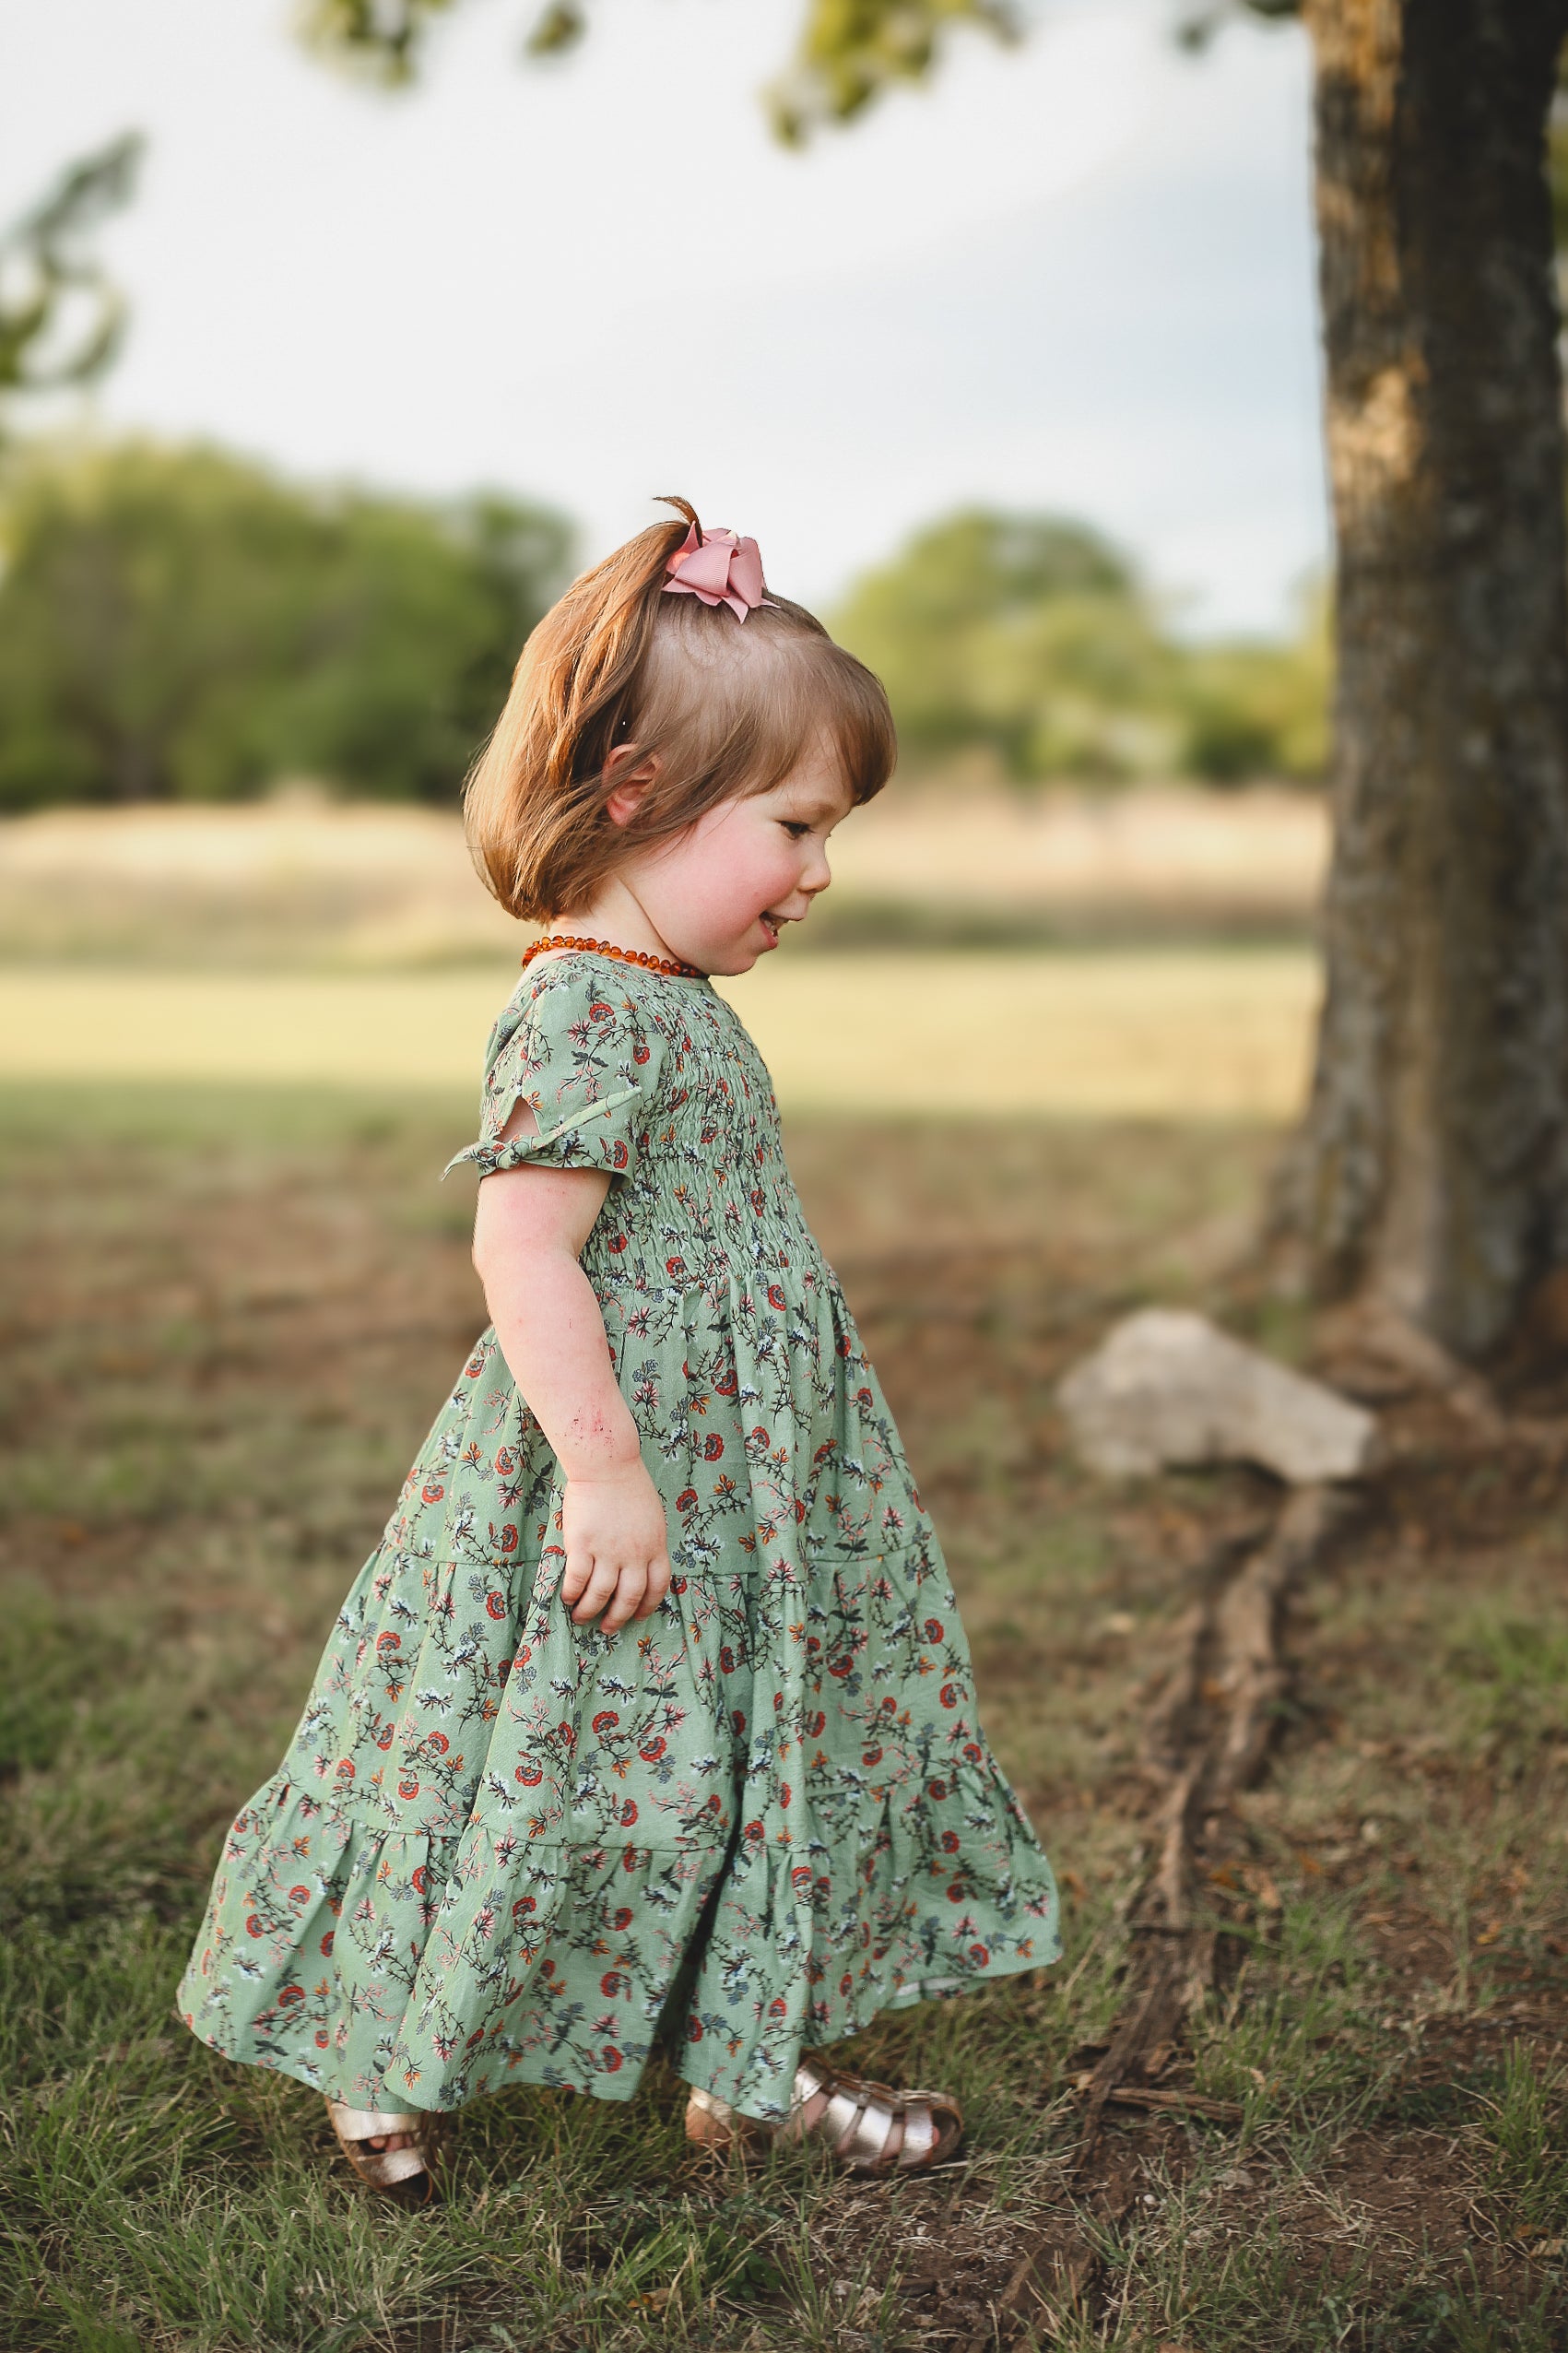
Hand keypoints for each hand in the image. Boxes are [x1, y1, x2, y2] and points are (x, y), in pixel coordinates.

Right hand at [560, 1464, 672, 1632]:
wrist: (606, 1465)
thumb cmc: (629, 1486)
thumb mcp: (652, 1518)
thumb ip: (649, 1543)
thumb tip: (641, 1566)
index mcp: (655, 1547)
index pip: (657, 1587)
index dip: (648, 1606)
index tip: (637, 1616)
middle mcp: (634, 1554)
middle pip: (629, 1597)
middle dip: (618, 1618)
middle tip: (608, 1628)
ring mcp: (608, 1551)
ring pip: (600, 1594)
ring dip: (590, 1611)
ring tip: (582, 1618)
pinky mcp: (582, 1545)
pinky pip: (576, 1579)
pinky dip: (572, 1593)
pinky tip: (567, 1598)